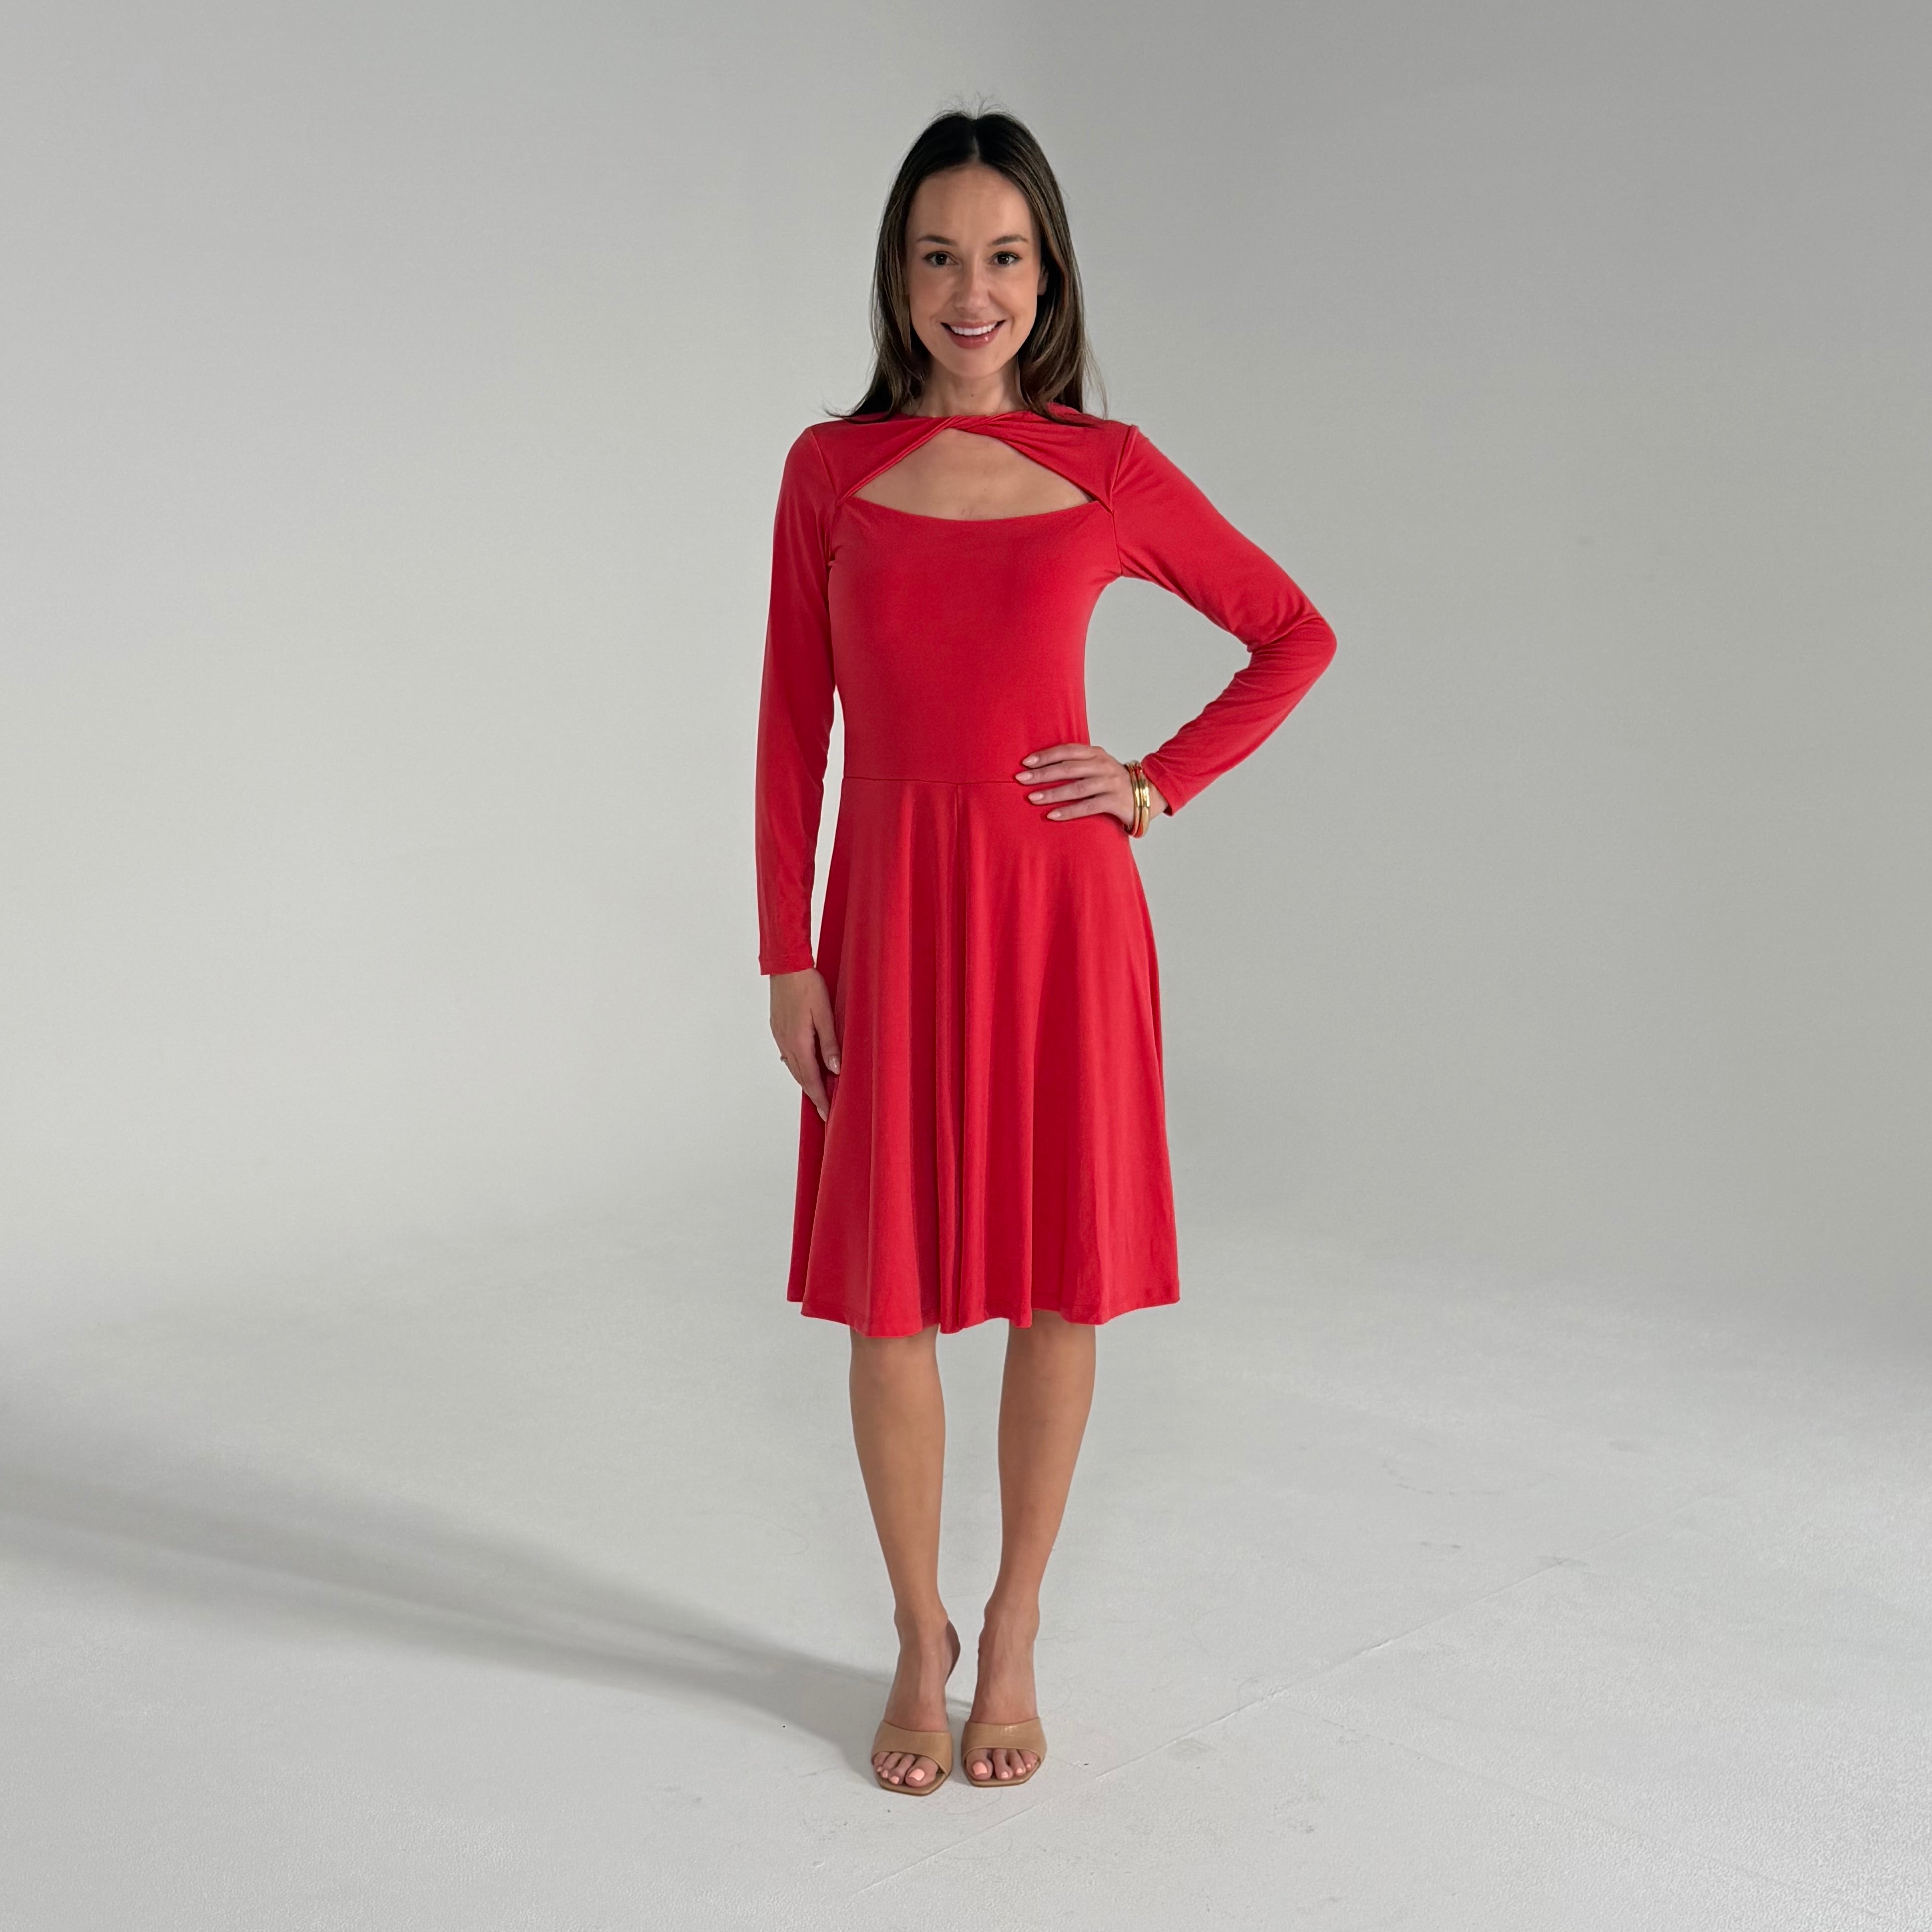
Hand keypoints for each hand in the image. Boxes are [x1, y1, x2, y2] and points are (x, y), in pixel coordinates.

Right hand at [769, 968, 838, 1120]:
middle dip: (813, 1095)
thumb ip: (830, 1043)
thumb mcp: (825, 1013)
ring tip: (816, 1093)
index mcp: (799, 1042)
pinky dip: (797, 1067)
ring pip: (793, 1067)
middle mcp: (786, 1043)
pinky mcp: (778, 1028)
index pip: (811, 1079)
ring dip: (805, 1082)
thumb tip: (835, 1069)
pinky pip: (788, 1055)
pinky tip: (803, 1068)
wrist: (786, 966)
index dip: (820, 1098)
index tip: (827, 1114)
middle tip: (823, 1111)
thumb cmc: (807, 985)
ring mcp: (780, 1036)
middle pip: (801, 1077)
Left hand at [1014, 743, 1168, 829]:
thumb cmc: (1113, 782)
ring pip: (1076, 787)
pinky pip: (1088, 806)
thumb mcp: (1098, 766)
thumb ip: (1077, 764)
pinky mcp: (1114, 801)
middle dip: (1042, 774)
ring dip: (1052, 793)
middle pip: (1068, 768)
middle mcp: (1103, 765)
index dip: (1045, 755)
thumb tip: (1042, 767)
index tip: (1025, 762)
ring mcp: (1109, 783)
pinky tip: (1052, 815)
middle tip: (1021, 779)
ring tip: (1032, 798)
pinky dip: (1068, 811)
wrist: (1148, 794)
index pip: (1067, 751)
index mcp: (1096, 753)